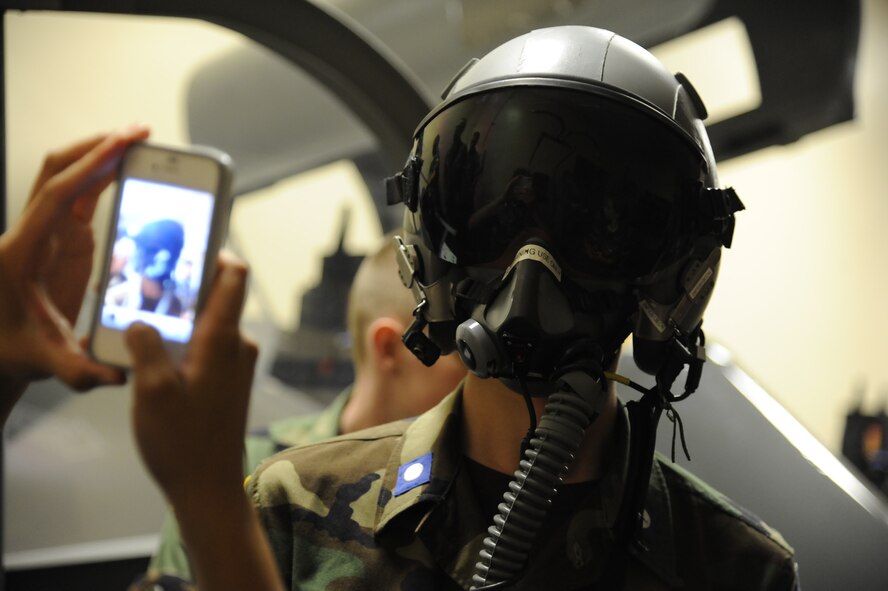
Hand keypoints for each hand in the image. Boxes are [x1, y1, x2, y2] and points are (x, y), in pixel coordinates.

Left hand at [0, 127, 148, 411]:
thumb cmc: (10, 352)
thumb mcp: (44, 363)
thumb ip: (79, 370)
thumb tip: (118, 373)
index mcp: (21, 251)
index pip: (57, 195)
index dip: (90, 166)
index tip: (123, 144)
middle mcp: (29, 233)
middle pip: (57, 170)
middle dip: (96, 145)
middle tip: (138, 133)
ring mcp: (44, 233)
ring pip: (66, 176)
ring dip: (99, 155)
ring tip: (138, 143)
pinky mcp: (59, 240)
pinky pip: (78, 196)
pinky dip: (101, 177)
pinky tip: (128, 171)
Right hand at [127, 256, 257, 504]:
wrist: (209, 488)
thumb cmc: (183, 441)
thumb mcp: (151, 390)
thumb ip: (145, 345)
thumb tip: (139, 320)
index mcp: (224, 339)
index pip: (234, 276)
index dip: (212, 254)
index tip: (181, 250)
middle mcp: (238, 345)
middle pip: (214, 298)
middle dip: (180, 291)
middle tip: (142, 294)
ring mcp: (236, 364)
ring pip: (206, 324)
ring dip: (177, 322)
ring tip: (139, 328)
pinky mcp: (229, 380)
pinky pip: (207, 347)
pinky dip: (183, 345)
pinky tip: (154, 360)